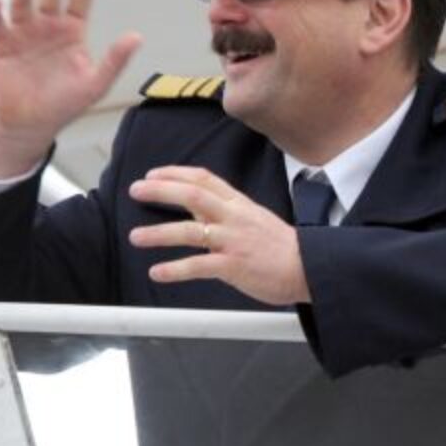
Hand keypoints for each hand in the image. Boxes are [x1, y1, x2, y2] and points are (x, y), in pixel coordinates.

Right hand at [0, 0, 141, 177]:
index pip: (79, 0)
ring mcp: (23, 33)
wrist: (31, 124)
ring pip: (23, 5)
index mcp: (72, 32)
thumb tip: (136, 37)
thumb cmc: (65, 104)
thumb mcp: (96, 84)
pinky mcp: (0, 45)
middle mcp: (47, 27)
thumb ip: (115, 60)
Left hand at [128, 166, 312, 304]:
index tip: (152, 175)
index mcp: (239, 204)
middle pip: (193, 195)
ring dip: (158, 233)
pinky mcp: (234, 266)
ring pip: (190, 231)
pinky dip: (175, 269)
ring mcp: (234, 241)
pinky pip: (199, 266)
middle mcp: (234, 218)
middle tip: (136, 190)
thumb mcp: (254, 219)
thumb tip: (195, 210)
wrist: (310, 268)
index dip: (175, 174)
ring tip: (136, 236)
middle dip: (161, 191)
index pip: (204, 179)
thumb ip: (224, 213)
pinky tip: (157, 272)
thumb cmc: (282, 247)